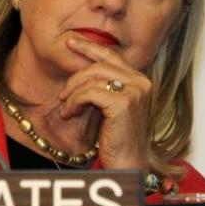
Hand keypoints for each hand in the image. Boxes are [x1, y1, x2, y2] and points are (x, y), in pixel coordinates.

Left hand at [58, 36, 149, 169]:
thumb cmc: (118, 138)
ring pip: (93, 77)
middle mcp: (142, 82)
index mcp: (141, 80)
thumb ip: (105, 85)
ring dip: (73, 93)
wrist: (128, 163)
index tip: (70, 42)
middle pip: (100, 64)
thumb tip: (82, 67)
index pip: (112, 55)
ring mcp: (135, 92)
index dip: (90, 47)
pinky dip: (75, 102)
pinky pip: (89, 93)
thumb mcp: (112, 105)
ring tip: (66, 108)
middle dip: (76, 76)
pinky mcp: (123, 103)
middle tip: (63, 94)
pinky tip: (69, 113)